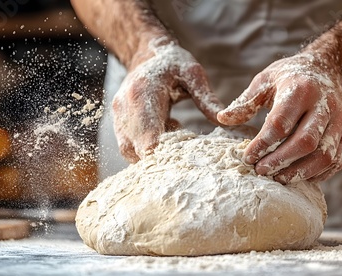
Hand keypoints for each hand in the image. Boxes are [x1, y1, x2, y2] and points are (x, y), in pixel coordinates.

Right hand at [113, 38, 223, 162]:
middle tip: (183, 151)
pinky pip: (129, 145)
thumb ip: (206, 97)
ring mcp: (119, 116)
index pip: (147, 137)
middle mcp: (125, 107)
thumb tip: (223, 120)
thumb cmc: (173, 62)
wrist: (147, 52)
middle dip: (159, 157)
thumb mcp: (194, 73)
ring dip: (152, 153)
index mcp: (143, 93)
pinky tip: (166, 130)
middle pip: (136, 149)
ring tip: (175, 134)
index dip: (163, 153)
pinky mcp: (119, 121)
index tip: (183, 157)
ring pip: (129, 151)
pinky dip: (146, 148)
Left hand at [217, 53, 341, 183]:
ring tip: (279, 178)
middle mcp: (325, 105)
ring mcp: (339, 121)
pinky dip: (318, 174)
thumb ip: (245, 102)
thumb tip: (222, 119)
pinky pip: (336, 160)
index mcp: (300, 89)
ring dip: (300, 172)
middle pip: (305, 142)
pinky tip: (299, 177)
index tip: (247, 157)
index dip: (262, 143)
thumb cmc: (289, 76)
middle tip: (261, 171)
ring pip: (324, 155)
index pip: (280, 123)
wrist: (326, 69)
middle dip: (281, 161)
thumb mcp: (264, 81)